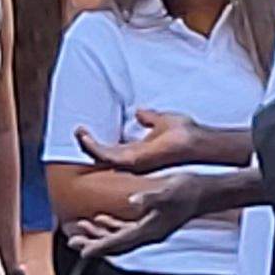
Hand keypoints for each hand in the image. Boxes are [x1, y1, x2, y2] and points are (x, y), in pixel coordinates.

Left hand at [68, 178, 210, 259]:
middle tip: (73, 241)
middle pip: (115, 244)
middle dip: (93, 243)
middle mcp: (148, 233)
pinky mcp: (151, 221)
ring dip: (98, 234)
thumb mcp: (168, 192)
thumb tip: (133, 200)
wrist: (206, 192)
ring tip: (80, 230)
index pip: (119, 242)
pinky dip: (110, 226)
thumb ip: (150, 198)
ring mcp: (150, 229)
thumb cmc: (189, 191)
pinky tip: (101, 219)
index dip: (99, 247)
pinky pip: (126, 229)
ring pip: (118, 237)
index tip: (82, 251)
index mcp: (150, 229)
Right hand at [77, 108, 221, 174]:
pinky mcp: (133, 161)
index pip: (112, 150)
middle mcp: (133, 160)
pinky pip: (106, 156)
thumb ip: (149, 118)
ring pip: (101, 157)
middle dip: (88, 144)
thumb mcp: (161, 120)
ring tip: (79, 132)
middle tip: (79, 131)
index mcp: (138, 152)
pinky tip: (86, 137)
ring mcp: (132, 162)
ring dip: (87, 145)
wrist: (195, 140)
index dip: (98, 141)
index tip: (88, 129)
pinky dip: (94, 147)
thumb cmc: (184, 134)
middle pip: (103, 156)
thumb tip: (139, 112)